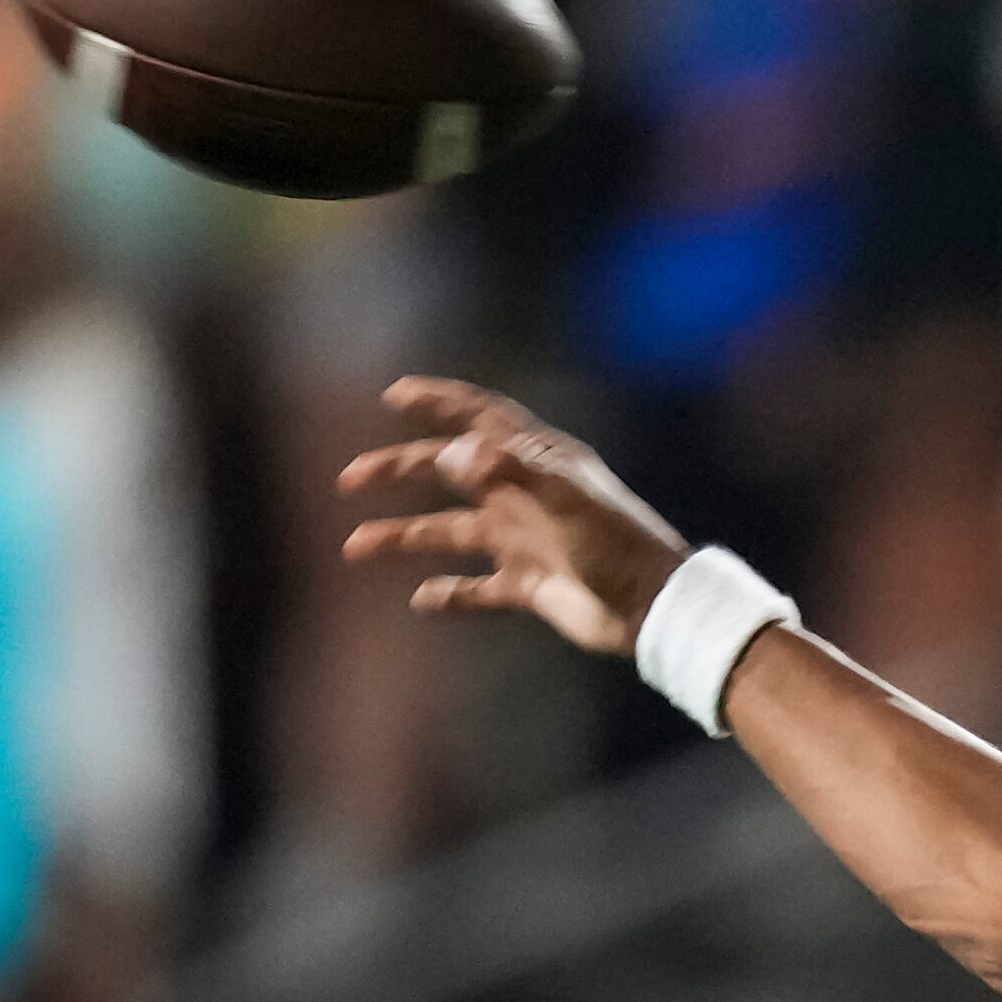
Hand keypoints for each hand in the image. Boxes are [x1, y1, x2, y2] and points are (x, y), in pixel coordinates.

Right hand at [340, 378, 690, 655]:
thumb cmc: (616, 543)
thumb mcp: (565, 498)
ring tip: (355, 546)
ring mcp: (524, 540)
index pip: (481, 418)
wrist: (651, 607)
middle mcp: (524, 495)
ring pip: (450, 531)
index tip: (394, 394)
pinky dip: (449, 595)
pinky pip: (477, 589)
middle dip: (399, 469)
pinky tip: (422, 599)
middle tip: (350, 477)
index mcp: (537, 461)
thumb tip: (453, 451)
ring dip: (403, 537)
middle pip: (449, 471)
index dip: (439, 402)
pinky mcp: (528, 585)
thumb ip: (512, 470)